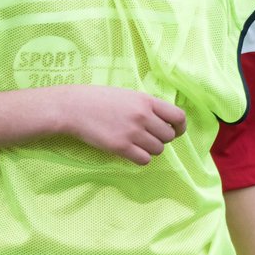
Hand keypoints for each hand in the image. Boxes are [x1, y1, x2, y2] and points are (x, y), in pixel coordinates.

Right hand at [52, 85, 185, 164]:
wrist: (74, 107)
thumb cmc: (99, 99)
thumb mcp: (128, 95)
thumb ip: (147, 106)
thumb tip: (165, 121)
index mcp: (146, 100)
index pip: (178, 117)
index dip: (180, 127)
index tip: (175, 131)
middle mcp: (143, 116)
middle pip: (168, 136)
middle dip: (161, 138)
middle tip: (148, 136)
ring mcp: (132, 132)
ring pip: (158, 150)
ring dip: (151, 149)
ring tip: (137, 142)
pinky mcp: (120, 147)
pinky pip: (144, 160)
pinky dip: (141, 158)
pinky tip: (131, 151)